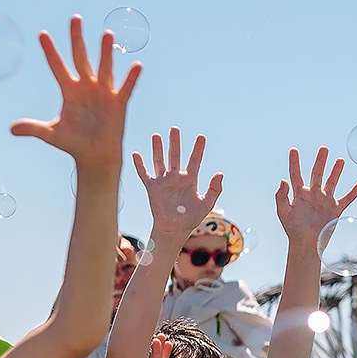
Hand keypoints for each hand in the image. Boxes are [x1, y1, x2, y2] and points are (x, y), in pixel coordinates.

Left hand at [15, 16, 139, 170]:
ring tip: (106, 33)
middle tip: (75, 18)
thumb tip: (11, 129)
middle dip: (77, 39)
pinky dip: (131, 78)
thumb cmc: (73, 143)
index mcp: (69, 91)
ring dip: (105, 52)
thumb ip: (33, 128)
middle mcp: (86, 87)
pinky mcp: (118, 104)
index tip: (42, 33)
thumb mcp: (52, 135)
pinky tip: (136, 65)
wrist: (95, 155)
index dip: (50, 51)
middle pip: (80, 58)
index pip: (57, 66)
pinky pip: (125, 88)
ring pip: (104, 68)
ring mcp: (103, 93)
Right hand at [133, 128, 223, 243]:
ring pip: (160, 161)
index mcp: (190, 180)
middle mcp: (176, 177)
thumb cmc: (191, 218)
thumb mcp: (206, 204)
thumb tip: (220, 173)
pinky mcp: (152, 188)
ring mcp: (163, 182)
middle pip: (175, 155)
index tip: (201, 137)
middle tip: (175, 128)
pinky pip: (144, 174)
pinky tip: (136, 154)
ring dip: (158, 149)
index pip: (195, 160)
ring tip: (156, 135)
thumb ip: (214, 189)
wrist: (174, 229)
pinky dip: (140, 165)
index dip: (198, 149)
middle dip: (175, 142)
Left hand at [277, 146, 356, 251]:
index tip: (293, 150)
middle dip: (320, 161)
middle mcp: (313, 194)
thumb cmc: (293, 229)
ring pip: (332, 182)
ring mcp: (325, 201)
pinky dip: (355, 191)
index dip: (294, 162)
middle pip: (317, 173)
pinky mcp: (335, 209)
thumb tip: (282, 180)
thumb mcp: (283, 212)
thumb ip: (281, 196)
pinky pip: (347, 198)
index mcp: (299, 193)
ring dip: (336, 171)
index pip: (296, 174)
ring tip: (340, 160)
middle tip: (324, 149)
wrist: (306, 244)